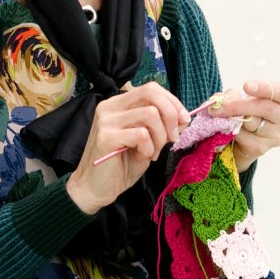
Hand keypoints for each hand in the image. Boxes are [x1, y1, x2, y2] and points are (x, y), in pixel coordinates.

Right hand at [66, 84, 190, 213]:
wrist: (95, 189)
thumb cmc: (120, 166)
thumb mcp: (147, 142)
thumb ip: (161, 126)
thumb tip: (184, 117)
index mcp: (118, 104)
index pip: (151, 89)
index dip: (173, 102)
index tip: (184, 121)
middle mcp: (110, 107)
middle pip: (151, 93)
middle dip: (171, 114)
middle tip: (173, 137)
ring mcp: (106, 120)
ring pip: (150, 114)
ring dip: (160, 136)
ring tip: (153, 153)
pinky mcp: (106, 137)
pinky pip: (141, 135)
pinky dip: (149, 148)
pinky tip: (143, 157)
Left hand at [210, 79, 279, 172]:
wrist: (245, 138)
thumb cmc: (248, 110)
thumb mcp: (243, 96)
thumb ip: (234, 95)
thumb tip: (218, 100)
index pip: (279, 91)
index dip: (262, 88)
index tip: (246, 86)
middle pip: (264, 107)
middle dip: (238, 105)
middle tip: (217, 106)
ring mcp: (277, 136)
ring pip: (251, 122)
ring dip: (232, 118)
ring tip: (226, 117)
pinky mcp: (262, 148)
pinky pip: (242, 136)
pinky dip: (231, 131)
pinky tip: (231, 130)